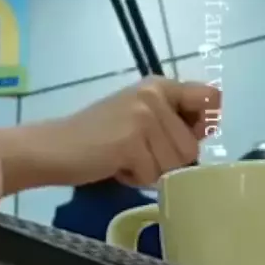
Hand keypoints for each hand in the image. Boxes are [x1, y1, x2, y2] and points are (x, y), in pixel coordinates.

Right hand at [0, 77, 220, 190]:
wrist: (53, 148)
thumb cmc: (96, 139)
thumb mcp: (140, 119)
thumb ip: (172, 121)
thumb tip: (210, 125)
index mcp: (159, 85)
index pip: (210, 99)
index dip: (202, 125)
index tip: (180, 137)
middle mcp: (154, 94)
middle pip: (191, 146)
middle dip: (167, 161)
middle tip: (135, 153)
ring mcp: (143, 116)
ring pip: (175, 164)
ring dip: (150, 171)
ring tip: (124, 158)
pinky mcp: (132, 140)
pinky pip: (153, 175)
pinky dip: (134, 179)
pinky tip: (115, 165)